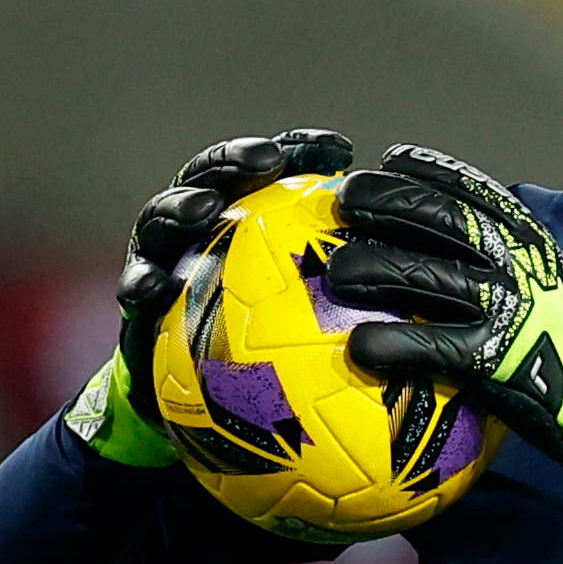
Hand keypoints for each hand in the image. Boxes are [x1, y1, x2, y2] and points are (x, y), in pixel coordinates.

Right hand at [68, 127, 351, 470]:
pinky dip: (140, 281)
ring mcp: (161, 261)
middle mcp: (200, 235)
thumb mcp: (314, 337)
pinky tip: (153, 286)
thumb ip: (351, 307)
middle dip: (236, 161)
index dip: (300, 153)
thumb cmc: (265, 371)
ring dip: (179, 206)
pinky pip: (134, 289)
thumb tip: (429, 300)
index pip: (273, 178)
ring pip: (162, 220)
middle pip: (213, 180)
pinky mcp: (133, 304)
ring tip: (204, 209)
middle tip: (265, 158)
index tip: (338, 148)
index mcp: (243, 229)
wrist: (193, 415)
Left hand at [324, 143, 562, 495]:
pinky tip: (360, 346)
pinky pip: (430, 344)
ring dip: (370, 267)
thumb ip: (503, 257)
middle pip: (435, 218)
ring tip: (337, 273)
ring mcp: (505, 305)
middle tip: (344, 202)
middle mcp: (515, 261)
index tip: (386, 161)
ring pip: (422, 272)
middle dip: (382, 202)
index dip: (423, 171)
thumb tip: (447, 242)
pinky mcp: (494, 354)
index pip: (469, 187)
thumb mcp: (546, 280)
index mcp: (527, 237)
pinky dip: (391, 344)